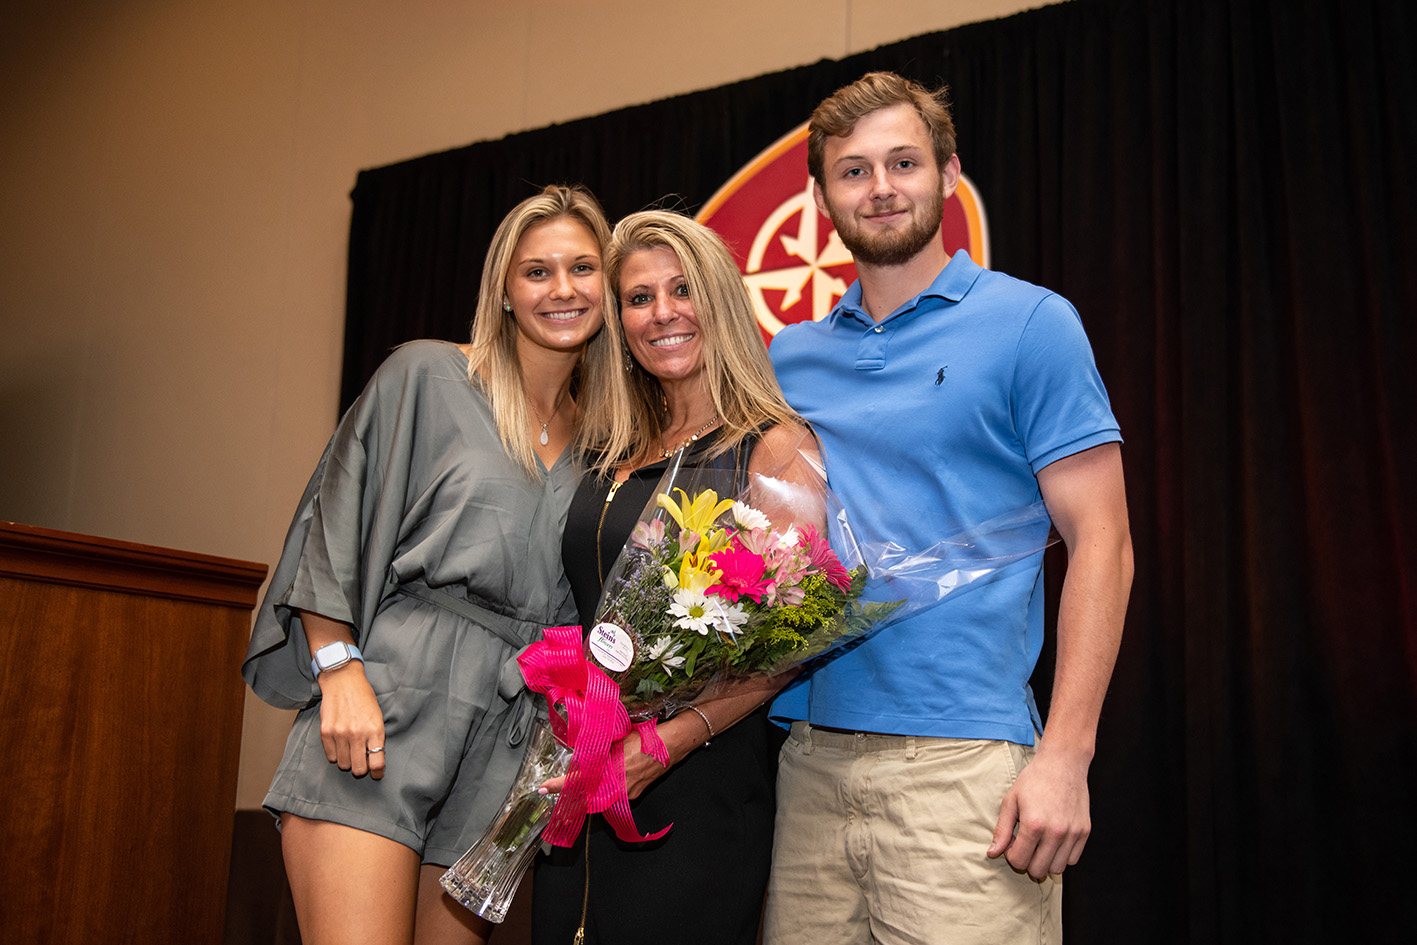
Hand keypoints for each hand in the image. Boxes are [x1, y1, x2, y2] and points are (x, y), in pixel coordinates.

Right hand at [316, 664, 386, 779]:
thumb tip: (373, 761)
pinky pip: (331, 756)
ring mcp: (340, 734)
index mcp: (375, 730)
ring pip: (343, 764)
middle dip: (361, 769)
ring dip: (347, 760)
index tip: (376, 775)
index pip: (377, 763)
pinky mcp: (326, 732)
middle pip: (359, 769)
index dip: (377, 773)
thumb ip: (376, 738)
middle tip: (361, 762)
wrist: (343, 681)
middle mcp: (357, 734)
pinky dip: (335, 754)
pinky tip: (340, 744)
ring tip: (350, 749)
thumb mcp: (377, 717)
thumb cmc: (363, 699)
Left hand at [535, 730, 668, 797]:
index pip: (578, 782)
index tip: (543, 788)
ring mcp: (627, 795)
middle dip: (573, 797)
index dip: (559, 786)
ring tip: (581, 786)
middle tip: (559, 798)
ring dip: (590, 792)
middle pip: (588, 798)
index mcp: (610, 774)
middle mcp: (617, 789)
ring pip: (601, 797)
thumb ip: (597, 752)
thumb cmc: (644, 738)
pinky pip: (614, 796)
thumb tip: (579, 756)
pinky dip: (606, 789)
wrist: (671, 744)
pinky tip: (607, 778)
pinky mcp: (634, 795)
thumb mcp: (615, 740)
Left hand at [987, 745, 1090, 878]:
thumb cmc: (1034, 780)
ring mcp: (1072, 834)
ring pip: (1057, 869)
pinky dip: (1062, 855)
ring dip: (1046, 861)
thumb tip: (992, 853)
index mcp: (1033, 825)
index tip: (1012, 843)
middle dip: (1028, 862)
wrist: (1063, 763)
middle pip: (1038, 870)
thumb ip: (1001, 830)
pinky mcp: (1084, 832)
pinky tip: (1054, 840)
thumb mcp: (1011, 801)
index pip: (1019, 861)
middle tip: (1025, 845)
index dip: (1011, 856)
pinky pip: (1073, 859)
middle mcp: (1055, 833)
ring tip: (1040, 843)